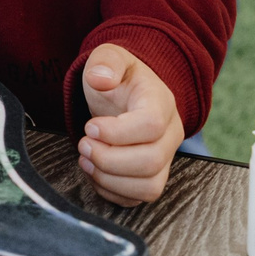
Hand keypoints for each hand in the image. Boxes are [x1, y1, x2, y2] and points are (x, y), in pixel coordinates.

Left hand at [76, 45, 184, 205]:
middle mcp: (170, 134)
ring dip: (109, 179)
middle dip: (108, 159)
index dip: (117, 132)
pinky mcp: (152, 177)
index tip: (90, 126)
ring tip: (87, 160)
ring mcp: (164, 159)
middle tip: (84, 145)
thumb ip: (105, 61)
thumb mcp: (109, 57)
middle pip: (151, 161)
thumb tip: (100, 77)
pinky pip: (138, 198)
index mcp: (161, 103)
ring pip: (148, 186)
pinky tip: (95, 172)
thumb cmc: (118, 79)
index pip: (152, 125)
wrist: (125, 95)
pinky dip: (111, 191)